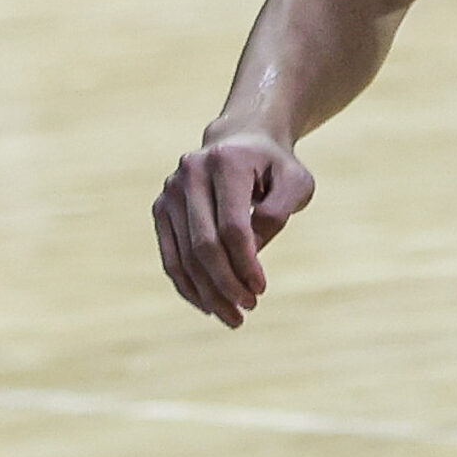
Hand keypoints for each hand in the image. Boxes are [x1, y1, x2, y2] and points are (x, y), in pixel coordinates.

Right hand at [152, 127, 316, 326]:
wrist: (243, 139)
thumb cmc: (276, 166)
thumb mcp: (295, 182)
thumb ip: (277, 214)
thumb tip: (250, 254)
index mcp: (226, 162)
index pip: (232, 226)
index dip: (245, 263)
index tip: (261, 289)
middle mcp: (191, 173)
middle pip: (204, 245)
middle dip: (225, 283)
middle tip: (247, 309)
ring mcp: (170, 191)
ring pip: (183, 256)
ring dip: (206, 293)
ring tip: (232, 317)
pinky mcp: (161, 208)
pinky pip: (171, 256)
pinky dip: (188, 285)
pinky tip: (208, 305)